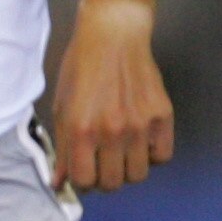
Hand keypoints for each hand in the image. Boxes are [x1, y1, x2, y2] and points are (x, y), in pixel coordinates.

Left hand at [51, 0, 172, 191]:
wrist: (113, 36)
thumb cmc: (81, 69)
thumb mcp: (62, 107)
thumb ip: (62, 148)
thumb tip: (59, 183)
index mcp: (81, 129)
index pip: (84, 180)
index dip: (82, 182)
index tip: (83, 172)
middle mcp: (111, 131)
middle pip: (113, 183)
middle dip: (104, 179)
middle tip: (102, 164)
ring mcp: (140, 125)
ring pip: (138, 174)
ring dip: (127, 169)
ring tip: (121, 152)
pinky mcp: (162, 116)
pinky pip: (162, 157)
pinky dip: (151, 157)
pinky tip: (141, 143)